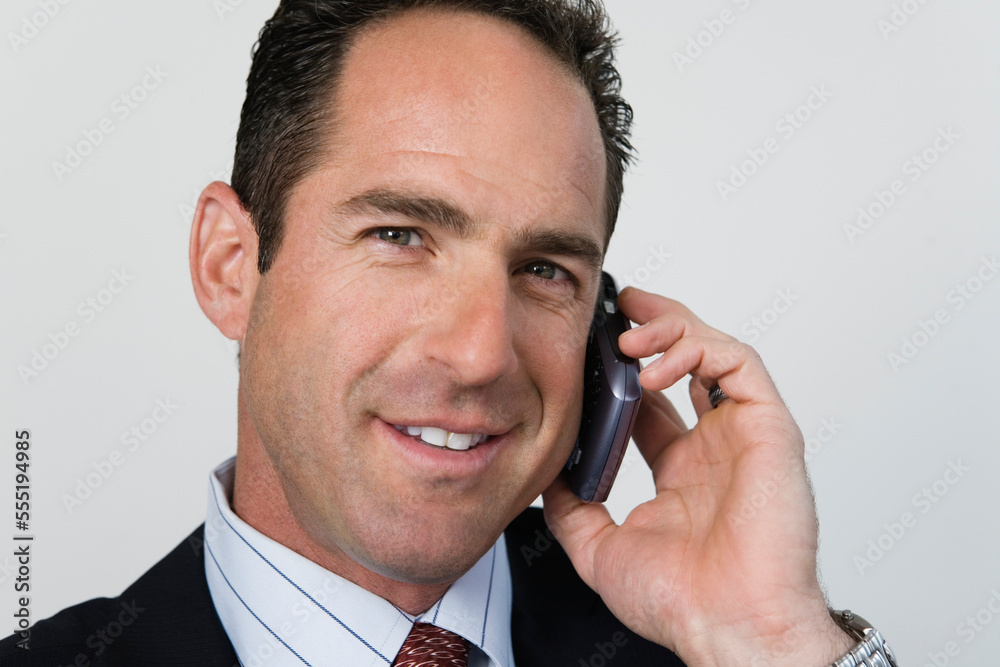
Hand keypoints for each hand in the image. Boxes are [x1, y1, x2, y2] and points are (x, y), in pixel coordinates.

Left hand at [542, 287, 853, 665]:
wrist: (729, 626)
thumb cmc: (682, 602)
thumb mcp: (600, 549)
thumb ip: (571, 510)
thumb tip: (545, 476)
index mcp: (682, 470)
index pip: (652, 400)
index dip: (623, 368)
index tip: (592, 346)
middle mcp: (715, 445)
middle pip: (687, 362)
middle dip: (653, 328)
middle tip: (617, 312)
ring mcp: (743, 433)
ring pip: (715, 350)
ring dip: (670, 331)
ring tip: (628, 338)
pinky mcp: (770, 426)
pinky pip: (739, 364)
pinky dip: (698, 350)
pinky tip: (655, 368)